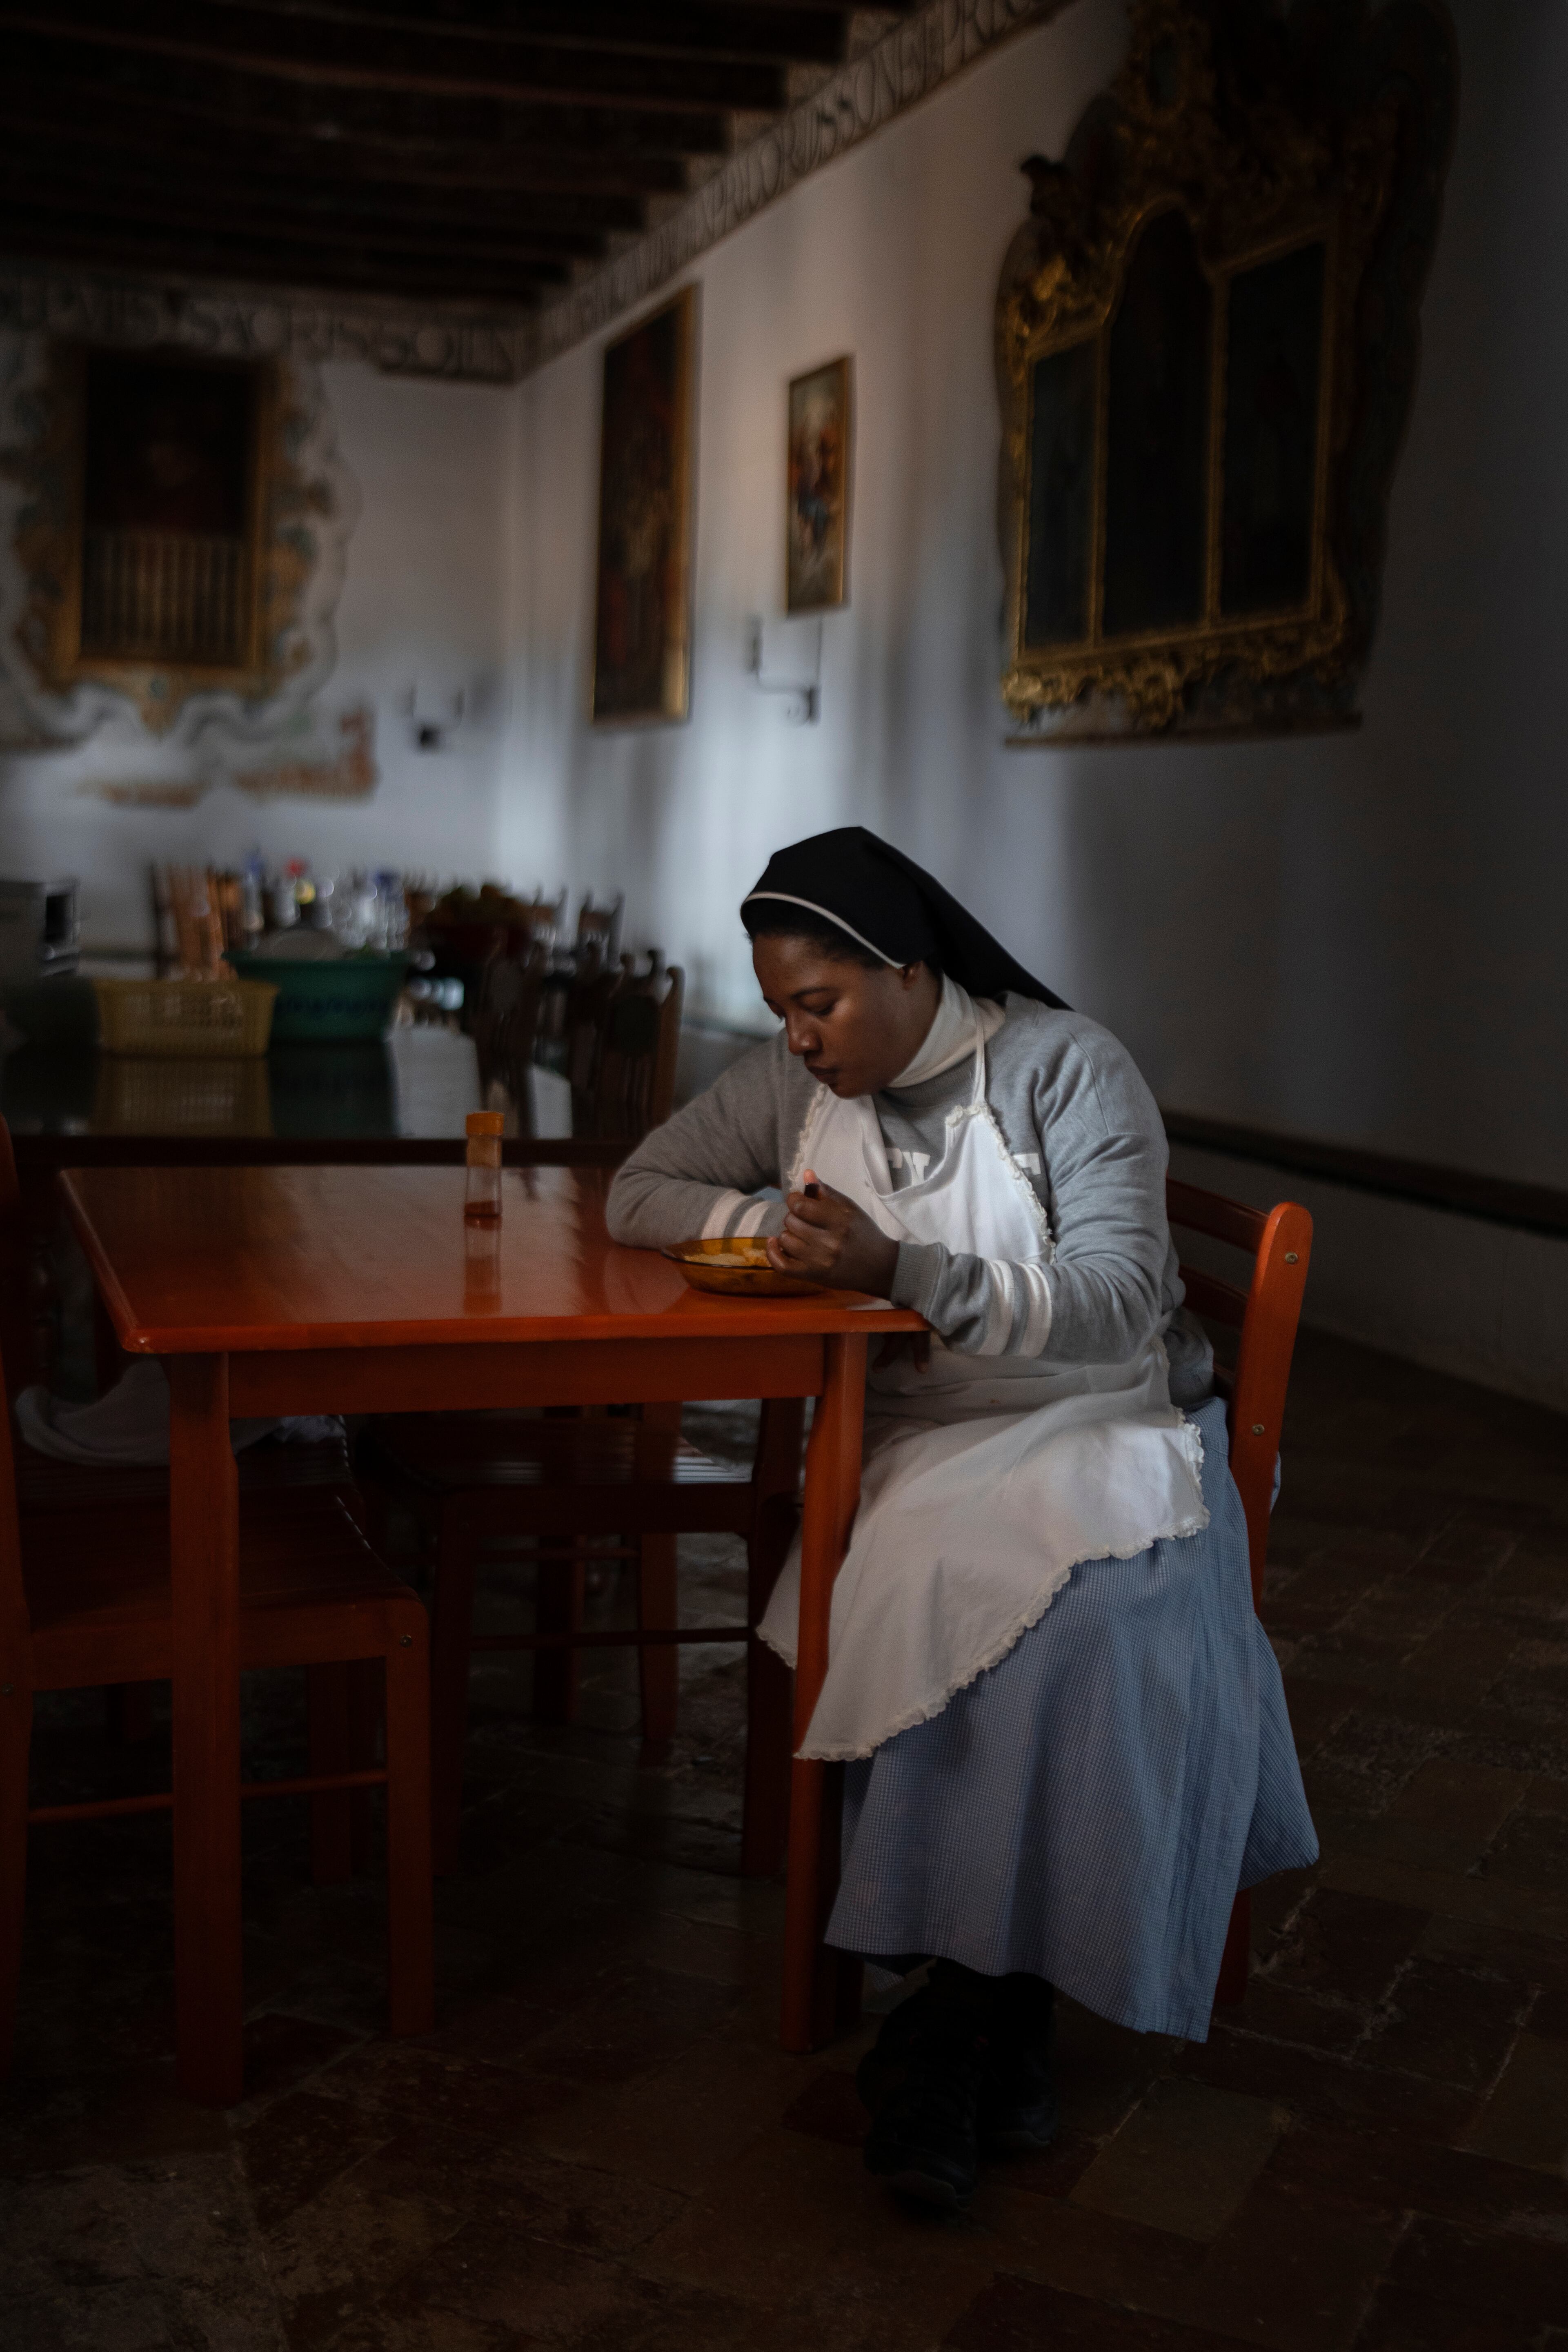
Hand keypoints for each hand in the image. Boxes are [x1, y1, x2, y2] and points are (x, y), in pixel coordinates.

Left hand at [767, 1169, 899, 1295]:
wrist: (879, 1267)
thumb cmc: (864, 1233)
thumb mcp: (850, 1208)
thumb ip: (826, 1192)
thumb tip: (806, 1174)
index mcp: (840, 1221)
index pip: (801, 1206)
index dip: (794, 1199)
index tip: (798, 1200)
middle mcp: (829, 1242)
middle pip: (791, 1222)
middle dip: (794, 1216)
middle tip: (804, 1219)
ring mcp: (820, 1261)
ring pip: (786, 1240)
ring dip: (788, 1233)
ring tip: (799, 1233)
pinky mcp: (814, 1276)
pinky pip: (782, 1265)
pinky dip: (773, 1253)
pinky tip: (774, 1242)